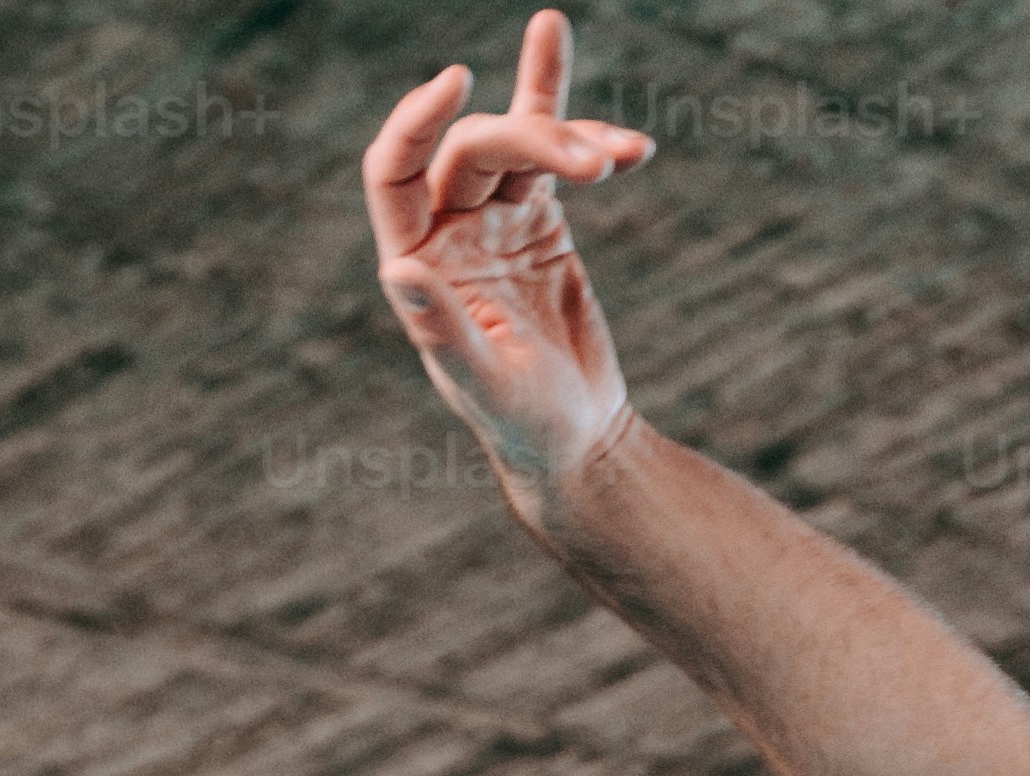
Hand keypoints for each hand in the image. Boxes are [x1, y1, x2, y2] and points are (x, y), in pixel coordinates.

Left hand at [363, 14, 651, 505]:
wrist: (581, 441)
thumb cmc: (526, 428)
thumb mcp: (486, 387)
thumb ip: (444, 331)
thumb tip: (397, 270)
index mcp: (417, 263)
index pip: (395, 169)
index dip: (416, 119)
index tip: (459, 79)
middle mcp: (447, 230)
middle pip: (476, 150)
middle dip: (535, 142)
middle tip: (596, 167)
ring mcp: (494, 218)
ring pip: (519, 144)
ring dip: (572, 138)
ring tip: (625, 155)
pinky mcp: (540, 219)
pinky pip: (556, 159)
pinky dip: (591, 138)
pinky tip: (634, 140)